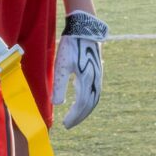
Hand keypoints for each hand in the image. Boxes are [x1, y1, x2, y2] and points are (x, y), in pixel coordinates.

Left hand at [52, 10, 107, 128]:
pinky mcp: (96, 72)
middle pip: (88, 105)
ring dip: (84, 110)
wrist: (84, 30)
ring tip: (74, 117)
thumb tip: (57, 104)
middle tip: (68, 125)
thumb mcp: (62, 65)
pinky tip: (79, 102)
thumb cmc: (71, 46)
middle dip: (79, 116)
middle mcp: (95, 81)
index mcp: (88, 81)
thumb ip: (60, 85)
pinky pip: (93, 92)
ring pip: (93, 100)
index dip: (74, 116)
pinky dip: (87, 101)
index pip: (81, 105)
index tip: (65, 124)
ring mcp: (97, 77)